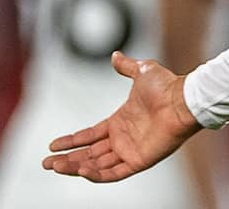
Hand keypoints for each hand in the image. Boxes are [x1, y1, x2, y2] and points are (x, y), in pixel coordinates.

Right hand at [42, 51, 201, 181]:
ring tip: (55, 166)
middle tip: (45, 163)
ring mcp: (130, 150)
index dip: (71, 140)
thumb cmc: (167, 86)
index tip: (52, 145)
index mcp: (120, 121)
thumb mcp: (142, 71)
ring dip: (76, 167)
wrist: (183, 99)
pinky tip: (80, 170)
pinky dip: (96, 174)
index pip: (90, 135)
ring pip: (97, 165)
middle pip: (89, 153)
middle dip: (67, 159)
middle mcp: (123, 138)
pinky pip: (114, 173)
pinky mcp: (139, 160)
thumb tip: (115, 55)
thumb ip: (126, 66)